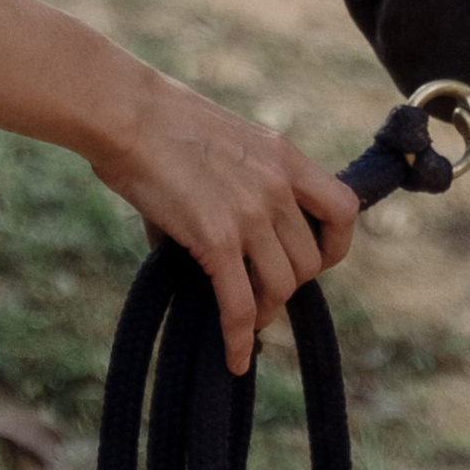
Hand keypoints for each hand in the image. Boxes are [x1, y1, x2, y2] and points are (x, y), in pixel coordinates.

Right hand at [95, 75, 360, 374]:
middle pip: (309, 261)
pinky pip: (241, 306)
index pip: (343, 209)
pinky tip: (233, 358)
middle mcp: (277, 183)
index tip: (310, 261)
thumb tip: (230, 247)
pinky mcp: (217, 238)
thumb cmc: (161, 123)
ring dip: (266, 311)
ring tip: (246, 317)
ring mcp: (250, 211)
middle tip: (261, 291)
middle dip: (288, 284)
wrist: (126, 112)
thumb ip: (242, 189)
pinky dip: (239, 339)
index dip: (333, 246)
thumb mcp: (227, 144)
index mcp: (284, 155)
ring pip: (282, 287)